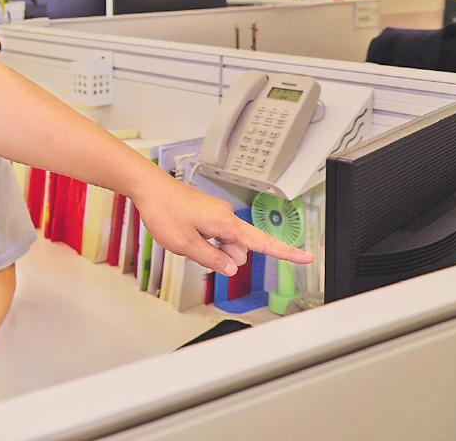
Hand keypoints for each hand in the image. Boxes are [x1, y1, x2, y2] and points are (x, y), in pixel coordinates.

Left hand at [133, 175, 313, 275]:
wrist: (149, 187)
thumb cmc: (164, 210)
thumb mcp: (185, 244)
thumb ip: (211, 259)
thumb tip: (232, 268)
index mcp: (226, 224)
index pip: (264, 242)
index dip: (286, 252)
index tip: (307, 257)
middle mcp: (226, 216)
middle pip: (239, 249)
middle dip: (224, 257)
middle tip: (193, 248)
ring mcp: (216, 213)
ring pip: (225, 243)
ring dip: (211, 248)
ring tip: (185, 237)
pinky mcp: (207, 212)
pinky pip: (214, 234)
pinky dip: (204, 240)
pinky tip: (186, 233)